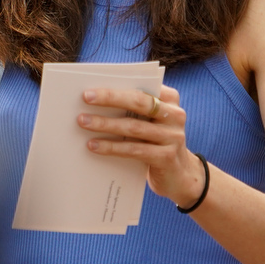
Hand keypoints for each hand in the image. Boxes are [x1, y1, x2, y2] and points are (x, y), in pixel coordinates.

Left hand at [78, 85, 206, 208]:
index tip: (91, 86)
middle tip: (85, 98)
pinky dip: (111, 147)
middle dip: (110, 98)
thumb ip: (134, 109)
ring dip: (105, 124)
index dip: (116, 86)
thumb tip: (97, 99)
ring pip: (134, 127)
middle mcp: (175, 114)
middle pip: (139, 102)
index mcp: (170, 99)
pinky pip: (134, 150)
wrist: (180, 176)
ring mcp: (173, 136)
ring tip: (83, 122)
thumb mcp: (151, 122)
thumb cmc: (156, 142)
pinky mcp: (166, 157)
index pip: (141, 87)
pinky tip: (93, 145)